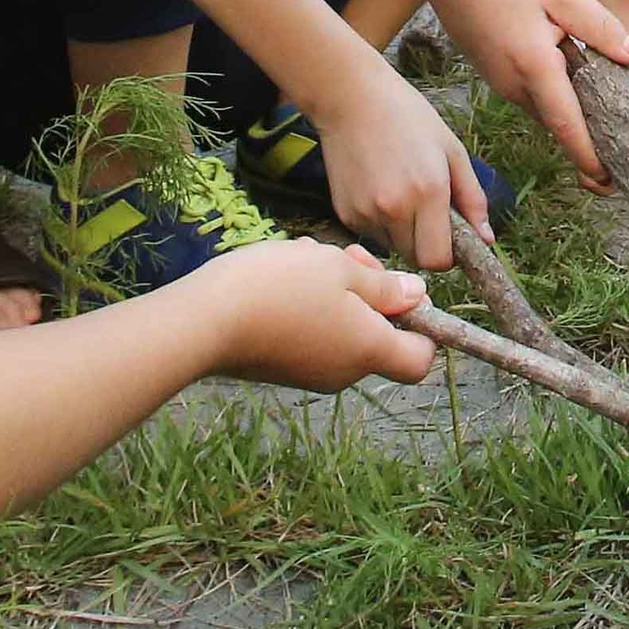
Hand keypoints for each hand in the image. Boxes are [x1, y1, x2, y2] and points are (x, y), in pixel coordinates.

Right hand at [193, 239, 433, 391]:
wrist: (204, 322)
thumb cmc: (279, 288)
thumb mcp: (339, 269)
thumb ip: (383, 285)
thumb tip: (416, 297)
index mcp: (369, 350)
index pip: (420, 359)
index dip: (423, 328)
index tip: (400, 291)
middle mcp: (344, 371)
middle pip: (377, 335)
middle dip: (368, 291)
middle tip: (345, 255)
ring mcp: (310, 373)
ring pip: (342, 327)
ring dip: (334, 289)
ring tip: (306, 256)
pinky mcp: (281, 367)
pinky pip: (312, 333)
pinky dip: (308, 304)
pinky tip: (282, 274)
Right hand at [302, 77, 491, 264]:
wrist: (351, 98)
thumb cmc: (407, 116)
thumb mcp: (452, 150)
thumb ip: (473, 198)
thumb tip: (487, 239)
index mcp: (428, 192)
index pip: (439, 260)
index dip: (448, 255)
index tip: (450, 237)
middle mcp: (395, 209)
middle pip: (416, 258)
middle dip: (427, 244)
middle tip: (428, 213)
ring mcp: (366, 213)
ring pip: (394, 247)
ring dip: (403, 233)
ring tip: (401, 193)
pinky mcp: (345, 213)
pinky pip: (371, 234)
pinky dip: (381, 223)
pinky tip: (379, 189)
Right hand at [418, 0, 625, 193]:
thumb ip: (600, 27)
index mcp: (533, 67)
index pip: (567, 125)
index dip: (590, 156)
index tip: (611, 179)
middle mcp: (512, 84)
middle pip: (557, 122)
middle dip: (588, 141)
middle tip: (625, 153)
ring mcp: (498, 80)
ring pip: (544, 107)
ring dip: (572, 117)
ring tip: (612, 120)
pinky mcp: (492, 71)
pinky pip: (530, 93)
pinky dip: (555, 96)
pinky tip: (575, 80)